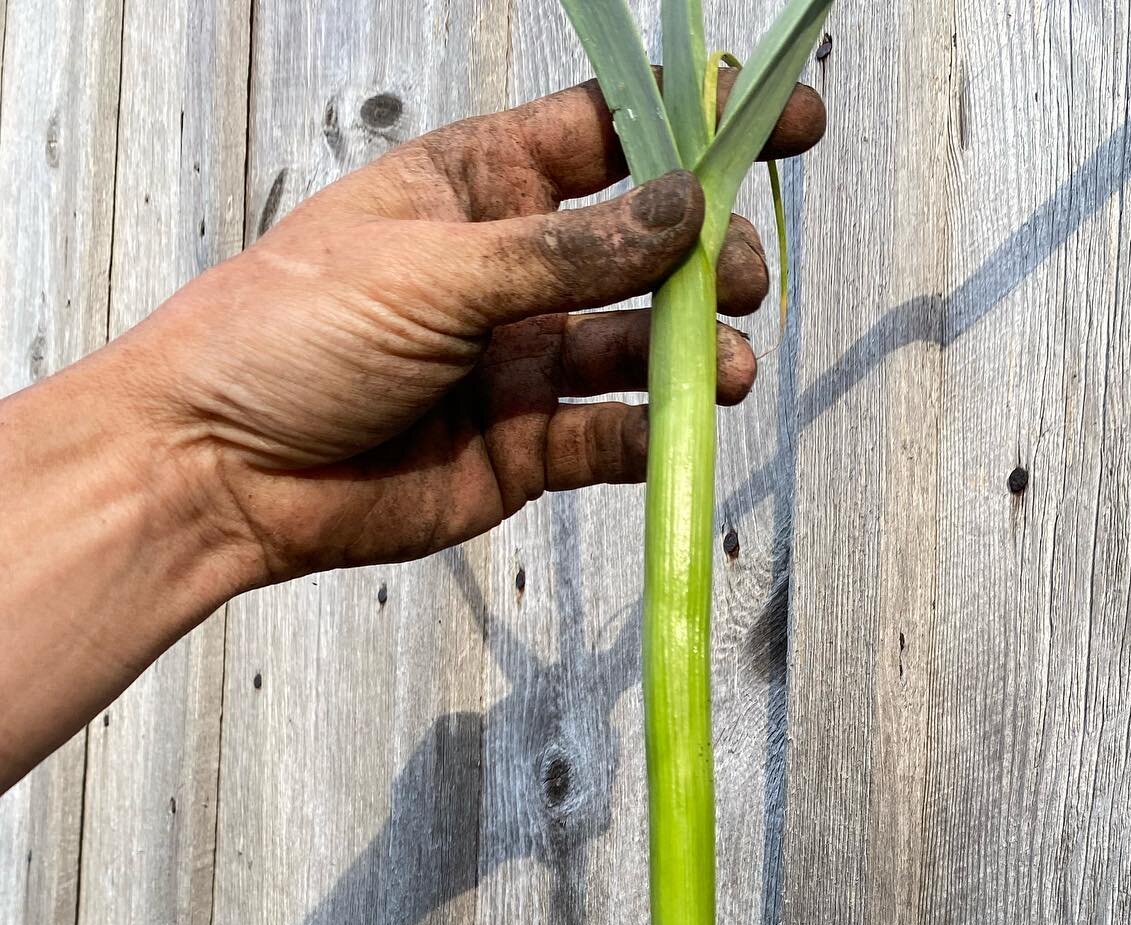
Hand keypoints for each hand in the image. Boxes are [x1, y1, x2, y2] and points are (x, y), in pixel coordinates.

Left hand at [105, 74, 825, 584]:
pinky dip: (654, 434)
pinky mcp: (523, 448)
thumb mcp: (432, 270)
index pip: (606, 137)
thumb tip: (681, 208)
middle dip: (703, 256)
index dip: (693, 128)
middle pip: (643, 248)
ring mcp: (520, 362)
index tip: (780, 118)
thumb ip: (566, 251)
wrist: (221, 471)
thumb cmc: (286, 335)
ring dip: (690, 350)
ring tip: (722, 361)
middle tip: (736, 274)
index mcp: (477, 188)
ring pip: (637, 347)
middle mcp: (511, 273)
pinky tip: (682, 425)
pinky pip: (609, 435)